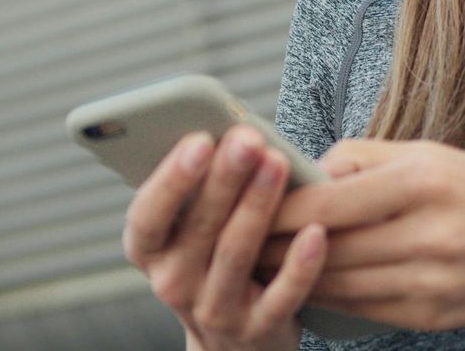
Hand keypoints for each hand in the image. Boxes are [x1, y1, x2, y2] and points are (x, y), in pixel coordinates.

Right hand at [121, 125, 331, 350]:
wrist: (231, 341)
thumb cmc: (211, 259)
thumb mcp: (187, 232)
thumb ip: (197, 190)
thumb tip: (229, 134)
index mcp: (149, 251)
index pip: (148, 216)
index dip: (171, 179)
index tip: (199, 140)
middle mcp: (173, 284)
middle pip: (199, 227)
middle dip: (226, 178)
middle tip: (249, 139)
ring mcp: (215, 311)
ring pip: (237, 254)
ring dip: (259, 205)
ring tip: (278, 163)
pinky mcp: (259, 331)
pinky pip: (283, 295)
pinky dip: (300, 263)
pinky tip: (316, 230)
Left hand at [254, 138, 464, 335]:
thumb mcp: (441, 155)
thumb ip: (369, 158)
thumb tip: (309, 170)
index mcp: (425, 179)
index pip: (329, 197)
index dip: (277, 204)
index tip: (240, 198)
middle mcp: (427, 232)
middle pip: (325, 244)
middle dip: (271, 242)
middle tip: (227, 234)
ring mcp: (430, 281)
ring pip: (337, 281)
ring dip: (289, 273)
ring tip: (250, 261)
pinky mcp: (432, 316)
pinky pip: (360, 308)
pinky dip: (326, 297)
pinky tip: (300, 285)